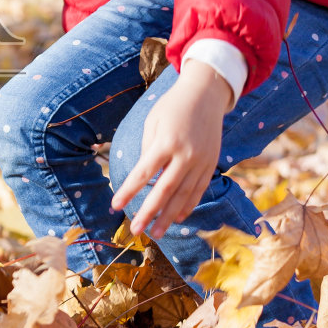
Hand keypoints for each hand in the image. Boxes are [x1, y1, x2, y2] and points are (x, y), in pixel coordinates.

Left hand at [111, 61, 232, 238]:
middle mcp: (186, 154)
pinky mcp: (212, 164)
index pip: (144, 172)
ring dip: (169, 216)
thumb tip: (142, 179)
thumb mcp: (152, 122)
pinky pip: (199, 190)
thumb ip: (147, 151)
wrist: (206, 94)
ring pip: (184, 195)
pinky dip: (188, 205)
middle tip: (136, 230)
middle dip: (149, 212)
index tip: (115, 205)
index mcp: (166, 141)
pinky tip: (178, 218)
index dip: (129, 190)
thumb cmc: (172, 107)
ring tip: (157, 233)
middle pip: (165, 190)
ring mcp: (201, 161)